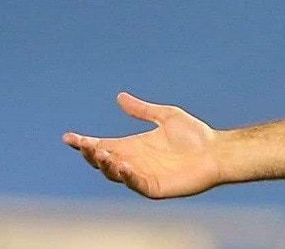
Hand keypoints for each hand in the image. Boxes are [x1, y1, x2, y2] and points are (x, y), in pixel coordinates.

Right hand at [62, 92, 221, 198]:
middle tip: (86, 146)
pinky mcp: (154, 187)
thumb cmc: (195, 135)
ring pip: (115, 174)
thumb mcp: (165, 116)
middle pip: (103, 162)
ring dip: (106, 165)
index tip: (68, 137)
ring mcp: (142, 176)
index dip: (84, 143)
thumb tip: (120, 97)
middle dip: (92, 154)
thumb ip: (142, 110)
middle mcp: (134, 162)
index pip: (103, 145)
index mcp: (133, 146)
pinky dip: (127, 176)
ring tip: (102, 154)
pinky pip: (135, 184)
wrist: (216, 150)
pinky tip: (122, 166)